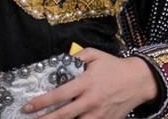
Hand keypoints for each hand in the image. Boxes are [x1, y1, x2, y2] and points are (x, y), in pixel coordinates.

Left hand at [23, 49, 158, 118]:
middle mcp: (90, 100)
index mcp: (86, 82)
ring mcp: (98, 114)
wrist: (139, 81)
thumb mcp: (95, 55)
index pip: (59, 94)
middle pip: (63, 115)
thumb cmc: (115, 67)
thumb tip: (62, 61)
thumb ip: (77, 57)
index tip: (28, 106)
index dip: (41, 102)